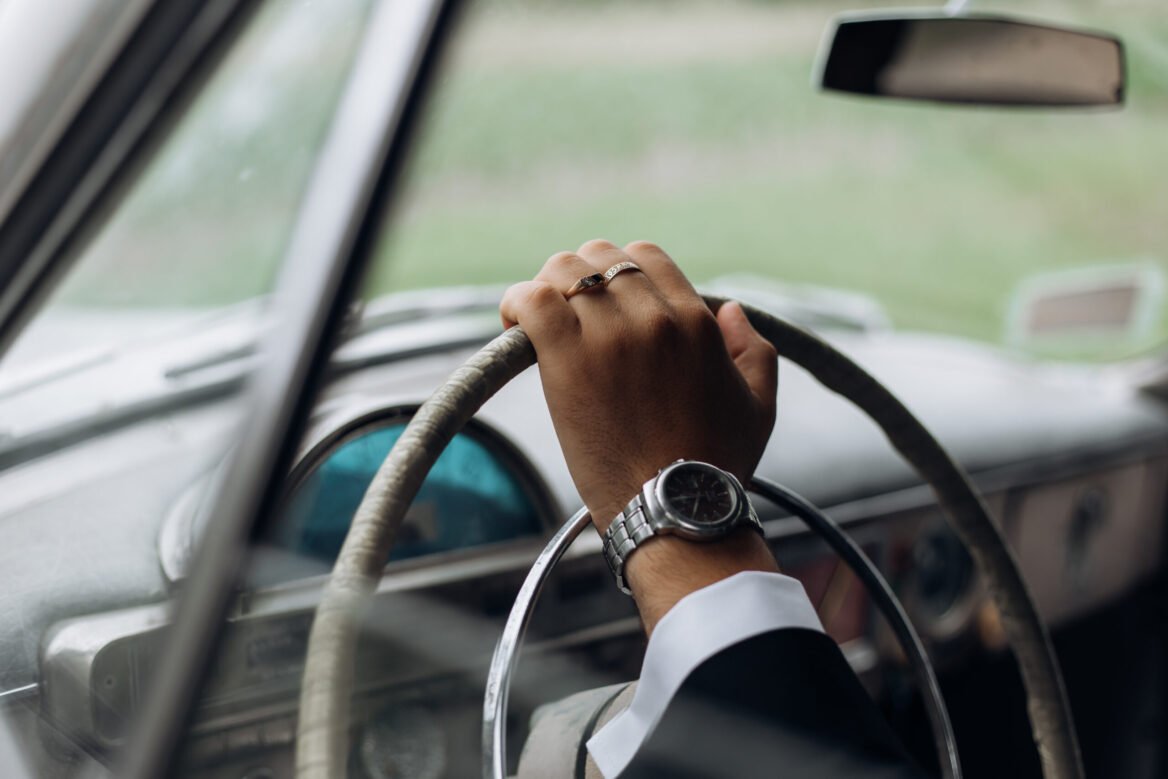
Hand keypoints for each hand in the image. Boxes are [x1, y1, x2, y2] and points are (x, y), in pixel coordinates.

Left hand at [500, 240, 779, 629]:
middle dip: (581, 278)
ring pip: (562, 270)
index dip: (619, 273)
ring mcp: (609, 336)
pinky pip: (532, 300)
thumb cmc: (716, 467)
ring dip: (546, 288)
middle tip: (569, 317)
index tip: (604, 305)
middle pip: (600, 256)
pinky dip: (517, 303)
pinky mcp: (568, 360)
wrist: (673, 510)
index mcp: (697, 321)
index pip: (644, 257)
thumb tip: (730, 310)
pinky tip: (515, 325)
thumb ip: (753, 350)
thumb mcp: (759, 406)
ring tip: (538, 322)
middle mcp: (653, 318)